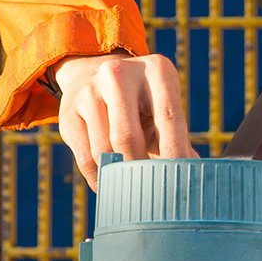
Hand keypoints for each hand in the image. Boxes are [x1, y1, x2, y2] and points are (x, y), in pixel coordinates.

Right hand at [52, 52, 196, 190]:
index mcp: (156, 70)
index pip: (168, 118)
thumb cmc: (141, 103)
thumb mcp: (162, 107)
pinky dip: (99, 178)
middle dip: (140, 168)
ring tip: (131, 186)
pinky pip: (85, 157)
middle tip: (152, 190)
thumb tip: (193, 170)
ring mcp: (89, 91)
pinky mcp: (68, 112)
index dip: (175, 152)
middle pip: (128, 136)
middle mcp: (119, 74)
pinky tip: (110, 185)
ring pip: (103, 150)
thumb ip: (177, 136)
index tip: (181, 179)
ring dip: (118, 173)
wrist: (92, 75)